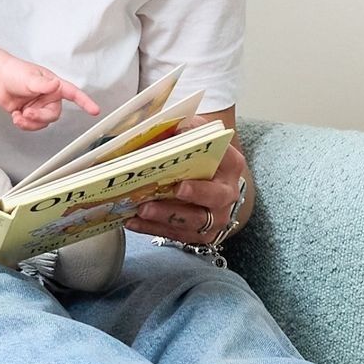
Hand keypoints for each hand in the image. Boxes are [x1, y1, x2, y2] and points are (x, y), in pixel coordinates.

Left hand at [0, 57, 98, 131]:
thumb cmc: (14, 73)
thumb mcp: (29, 77)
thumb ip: (42, 84)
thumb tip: (55, 84)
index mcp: (54, 86)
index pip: (73, 94)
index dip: (85, 102)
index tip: (94, 110)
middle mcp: (50, 97)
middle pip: (54, 115)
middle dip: (39, 117)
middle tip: (27, 112)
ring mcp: (40, 107)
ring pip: (43, 123)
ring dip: (30, 122)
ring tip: (19, 114)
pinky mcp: (31, 114)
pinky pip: (33, 126)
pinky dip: (24, 124)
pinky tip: (16, 116)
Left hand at [131, 130, 252, 245]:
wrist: (209, 172)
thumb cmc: (200, 151)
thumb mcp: (197, 134)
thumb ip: (185, 129)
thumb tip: (163, 129)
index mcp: (230, 165)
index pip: (224, 168)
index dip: (204, 180)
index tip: (180, 186)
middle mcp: (228, 194)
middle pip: (210, 201)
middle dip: (182, 203)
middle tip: (156, 201)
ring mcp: (215, 217)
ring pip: (191, 224)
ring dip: (163, 218)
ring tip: (140, 211)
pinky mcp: (200, 233)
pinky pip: (176, 234)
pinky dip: (152, 228)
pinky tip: (132, 221)